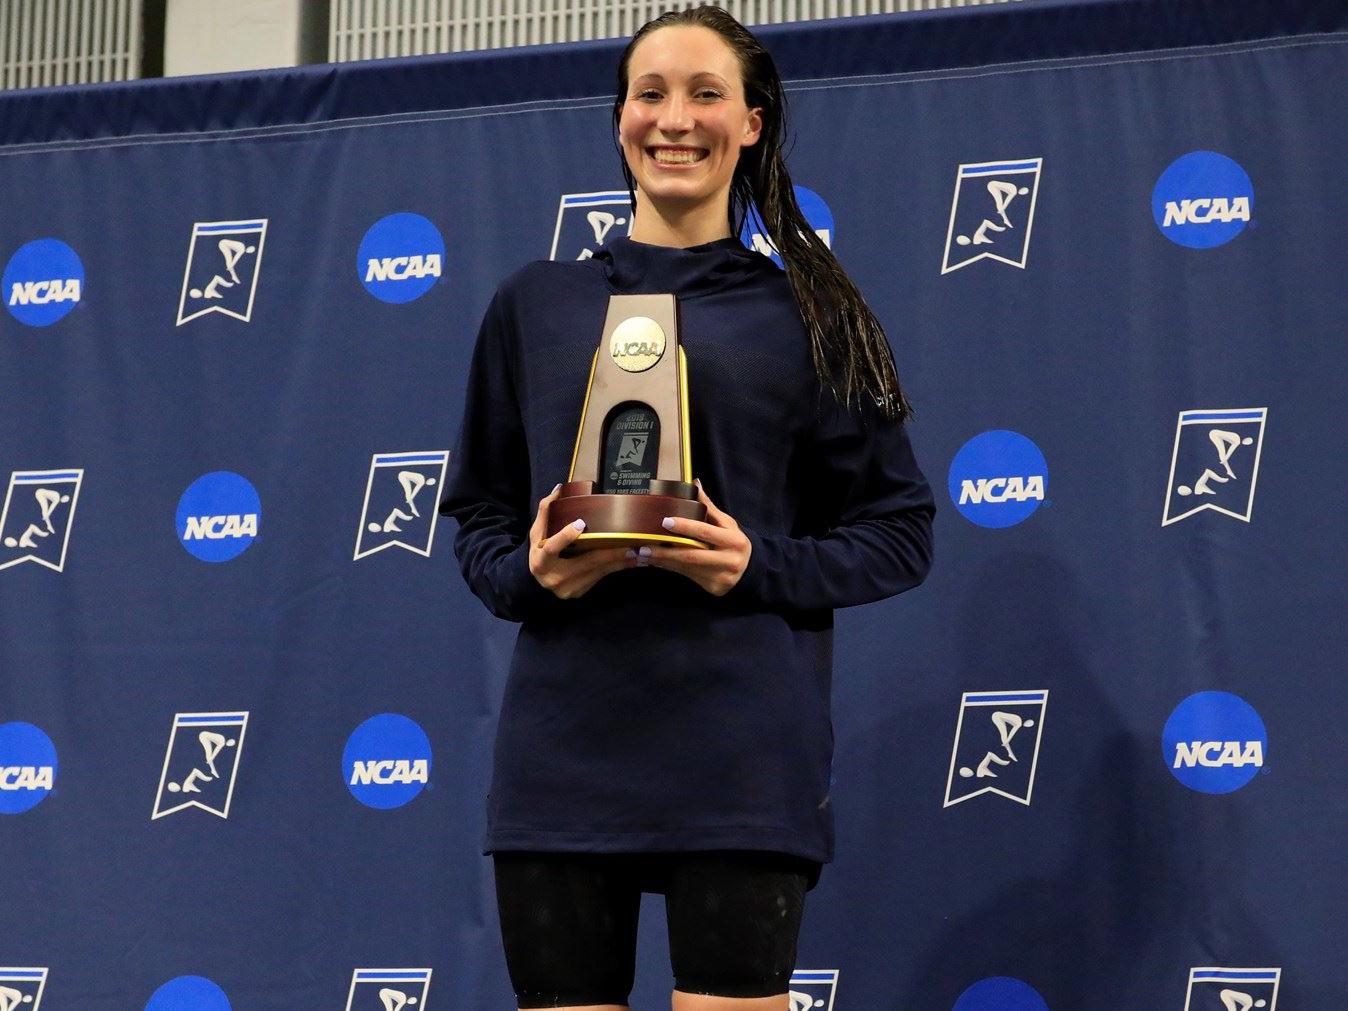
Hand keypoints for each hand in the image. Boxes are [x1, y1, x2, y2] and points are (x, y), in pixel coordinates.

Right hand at [528, 485, 631, 598]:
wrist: (538, 581)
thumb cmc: (540, 551)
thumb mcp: (538, 532)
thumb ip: (546, 510)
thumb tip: (560, 489)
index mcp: (541, 562)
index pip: (552, 548)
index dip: (566, 536)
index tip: (581, 523)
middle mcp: (554, 578)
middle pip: (586, 562)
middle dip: (610, 553)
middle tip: (629, 543)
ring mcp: (568, 588)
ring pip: (598, 571)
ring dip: (620, 561)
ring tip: (637, 551)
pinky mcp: (579, 592)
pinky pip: (601, 577)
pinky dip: (617, 567)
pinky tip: (631, 560)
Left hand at [635, 480, 750, 595]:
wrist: (750, 570)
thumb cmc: (734, 542)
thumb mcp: (727, 524)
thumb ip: (708, 507)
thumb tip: (694, 483)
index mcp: (733, 540)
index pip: (704, 531)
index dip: (685, 526)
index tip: (665, 522)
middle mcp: (729, 559)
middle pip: (692, 555)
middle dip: (666, 552)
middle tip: (644, 547)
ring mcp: (722, 576)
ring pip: (687, 568)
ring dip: (663, 561)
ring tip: (643, 555)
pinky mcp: (714, 588)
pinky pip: (688, 576)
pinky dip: (671, 568)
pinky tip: (657, 563)